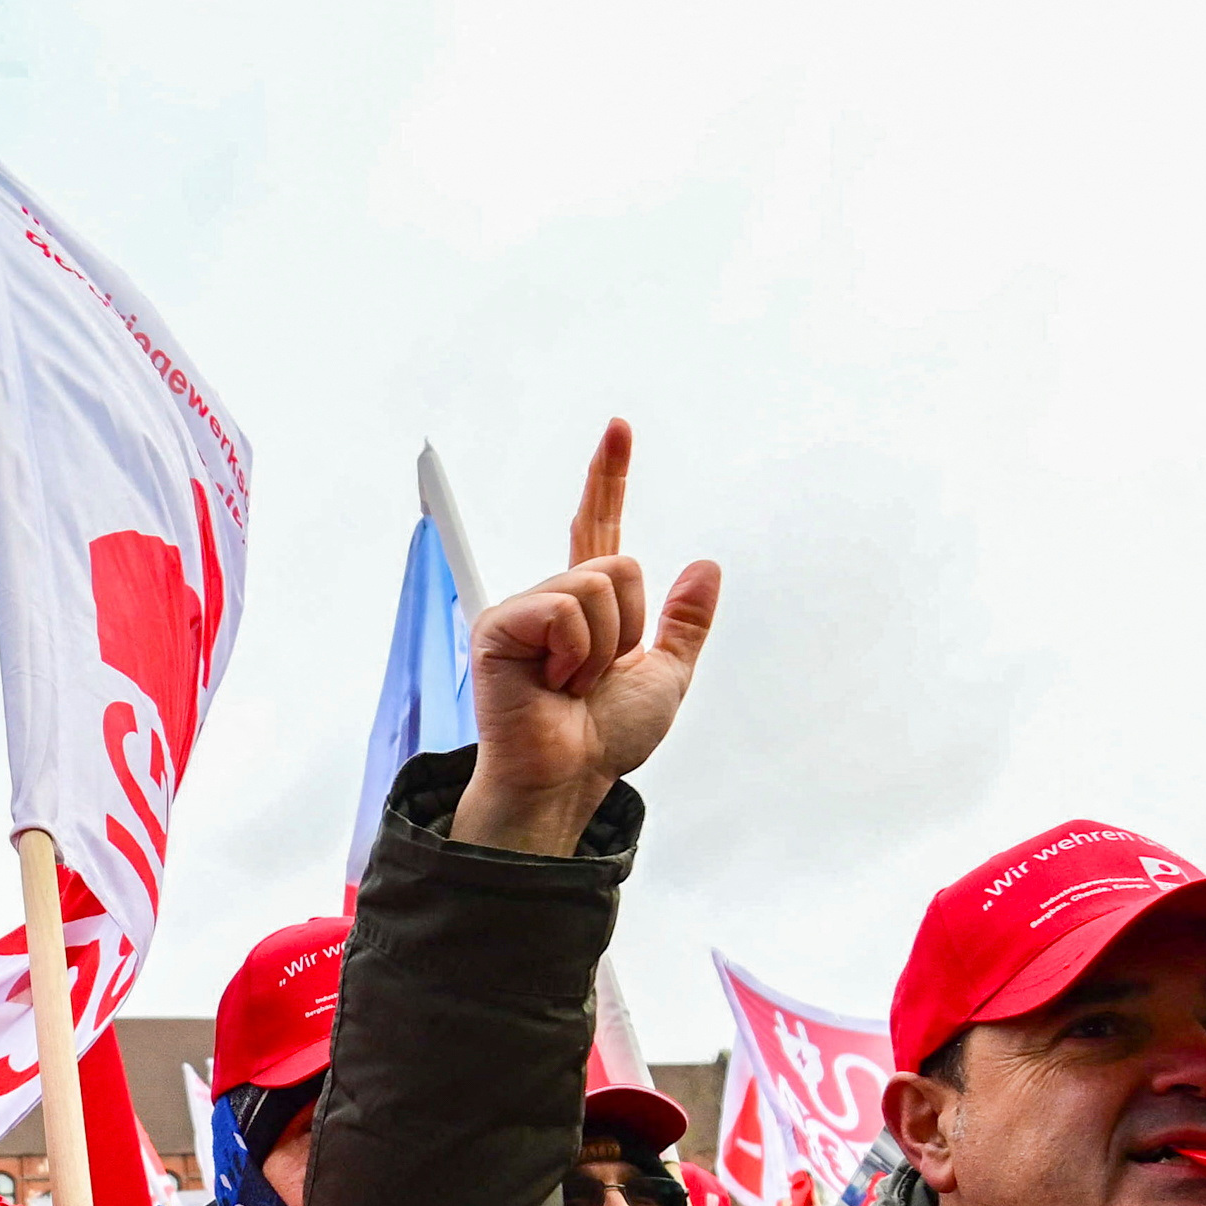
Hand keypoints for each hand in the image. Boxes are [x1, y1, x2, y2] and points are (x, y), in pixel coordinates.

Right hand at [453, 418, 723, 854]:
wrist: (571, 776)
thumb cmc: (604, 738)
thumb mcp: (667, 676)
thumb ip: (685, 623)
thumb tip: (704, 567)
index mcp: (590, 606)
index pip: (601, 527)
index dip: (608, 478)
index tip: (618, 429)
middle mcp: (554, 599)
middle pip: (618, 563)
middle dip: (628, 628)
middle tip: (593, 677)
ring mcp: (524, 609)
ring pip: (598, 584)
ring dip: (601, 647)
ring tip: (570, 684)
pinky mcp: (500, 625)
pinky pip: (566, 608)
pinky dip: (573, 652)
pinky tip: (550, 683)